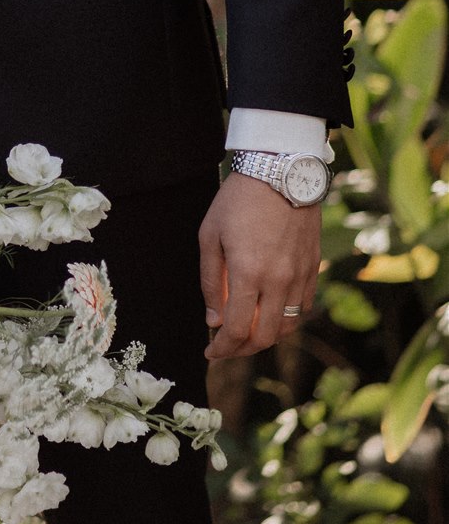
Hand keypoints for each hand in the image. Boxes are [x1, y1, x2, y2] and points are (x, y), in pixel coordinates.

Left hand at [200, 171, 320, 360]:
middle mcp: (278, 281)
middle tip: (226, 347)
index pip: (236, 329)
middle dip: (243, 350)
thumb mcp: (210, 235)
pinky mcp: (313, 268)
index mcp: (248, 273)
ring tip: (245, 332)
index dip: (222, 348)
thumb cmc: (238, 200)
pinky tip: (268, 311)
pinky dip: (284, 318)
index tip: (210, 353)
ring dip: (265, 336)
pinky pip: (301, 307)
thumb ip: (210, 281)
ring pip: (287, 326)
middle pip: (265, 337)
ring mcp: (300, 276)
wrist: (281, 170)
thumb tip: (213, 320)